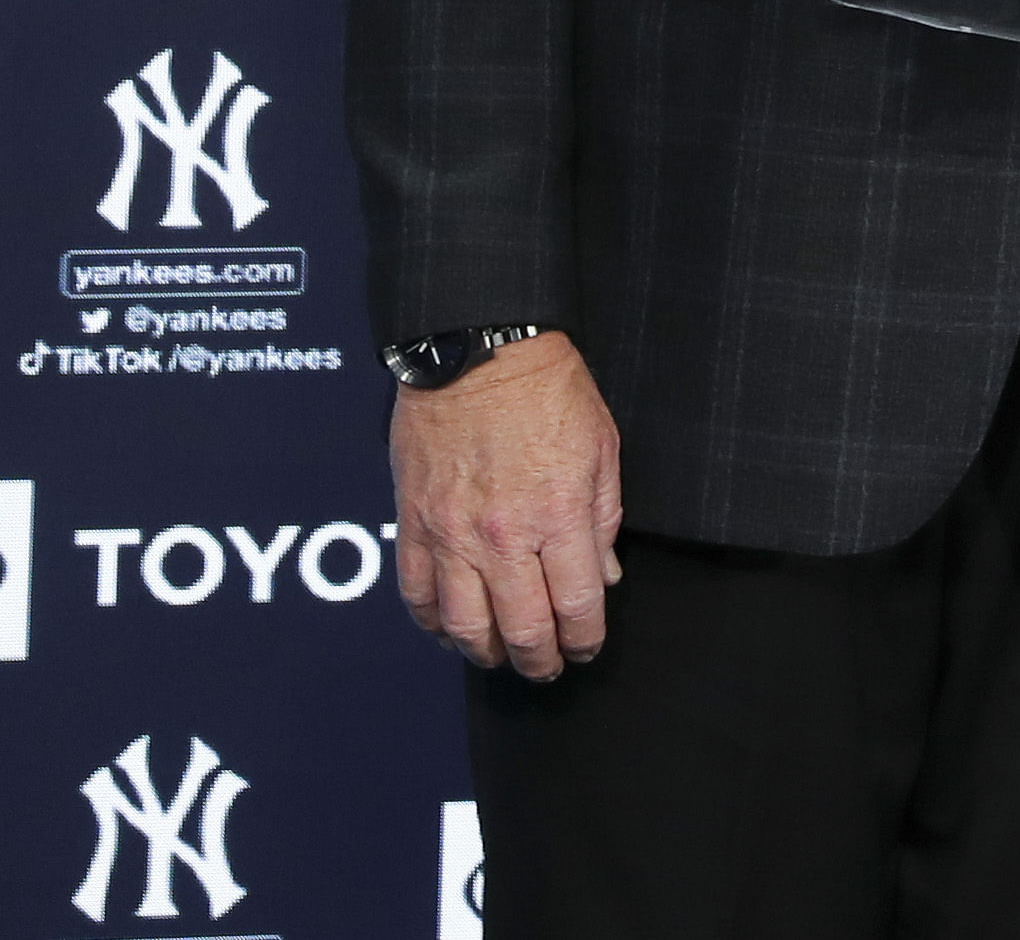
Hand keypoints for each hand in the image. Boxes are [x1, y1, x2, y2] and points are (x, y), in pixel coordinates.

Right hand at [389, 331, 623, 681]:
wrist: (478, 352)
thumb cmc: (549, 392)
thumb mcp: (603, 450)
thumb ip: (604, 519)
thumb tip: (603, 575)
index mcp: (560, 515)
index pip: (576, 604)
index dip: (585, 638)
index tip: (588, 649)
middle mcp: (503, 535)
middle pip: (521, 628)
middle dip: (539, 661)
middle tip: (548, 669)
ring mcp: (452, 534)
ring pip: (464, 624)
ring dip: (486, 652)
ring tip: (502, 658)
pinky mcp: (414, 523)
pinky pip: (417, 594)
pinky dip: (433, 624)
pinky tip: (450, 632)